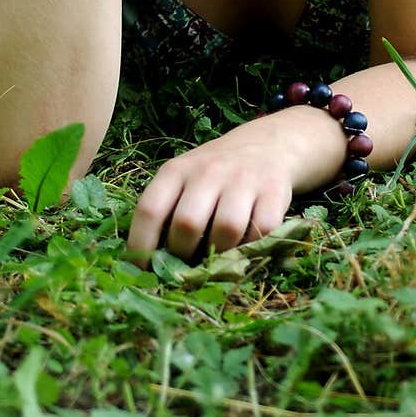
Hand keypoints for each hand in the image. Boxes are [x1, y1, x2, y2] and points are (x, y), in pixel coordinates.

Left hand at [124, 130, 293, 267]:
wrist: (266, 145)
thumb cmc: (213, 175)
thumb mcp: (183, 180)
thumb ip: (167, 212)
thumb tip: (152, 265)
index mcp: (177, 170)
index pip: (149, 210)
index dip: (141, 246)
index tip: (143, 271)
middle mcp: (209, 171)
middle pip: (188, 223)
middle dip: (183, 254)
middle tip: (186, 264)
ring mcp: (243, 179)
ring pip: (226, 230)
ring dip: (219, 254)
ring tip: (217, 256)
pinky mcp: (274, 192)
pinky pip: (261, 231)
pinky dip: (252, 246)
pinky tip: (245, 244)